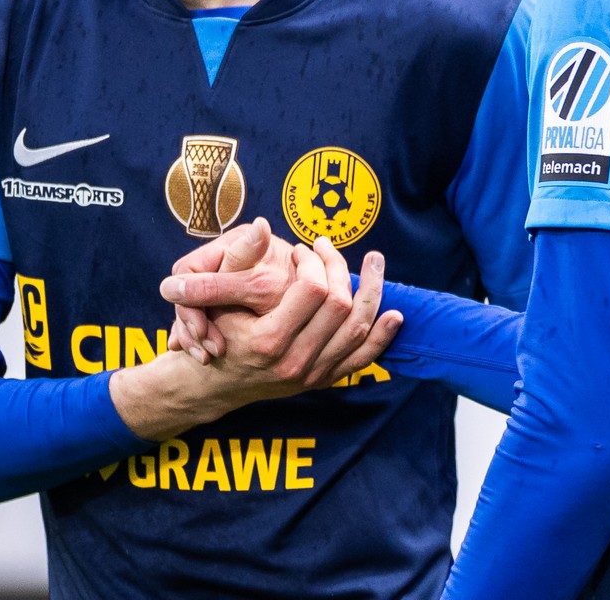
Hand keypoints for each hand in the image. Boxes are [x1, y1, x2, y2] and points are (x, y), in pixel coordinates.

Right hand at [162, 221, 395, 388]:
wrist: (213, 385)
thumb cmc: (215, 333)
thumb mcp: (215, 298)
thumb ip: (239, 260)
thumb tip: (262, 225)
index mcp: (268, 340)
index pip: (313, 289)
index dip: (313, 261)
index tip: (302, 249)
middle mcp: (294, 361)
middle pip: (340, 305)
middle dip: (337, 266)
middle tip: (326, 247)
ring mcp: (313, 374)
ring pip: (357, 329)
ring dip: (372, 291)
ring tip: (374, 261)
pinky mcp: (324, 380)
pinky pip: (362, 359)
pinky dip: (382, 336)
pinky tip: (395, 314)